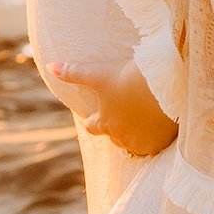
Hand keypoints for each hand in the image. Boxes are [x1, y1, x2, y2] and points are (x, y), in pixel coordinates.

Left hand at [56, 65, 177, 158]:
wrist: (163, 83)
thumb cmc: (127, 77)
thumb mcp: (98, 73)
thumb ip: (73, 72)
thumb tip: (50, 66)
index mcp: (103, 121)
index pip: (92, 126)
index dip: (92, 121)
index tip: (94, 117)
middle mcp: (120, 136)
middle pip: (113, 137)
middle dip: (115, 129)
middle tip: (122, 118)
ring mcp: (140, 142)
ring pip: (133, 145)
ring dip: (134, 136)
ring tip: (140, 125)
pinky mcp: (159, 142)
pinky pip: (153, 147)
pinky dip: (153, 140)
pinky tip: (157, 131)